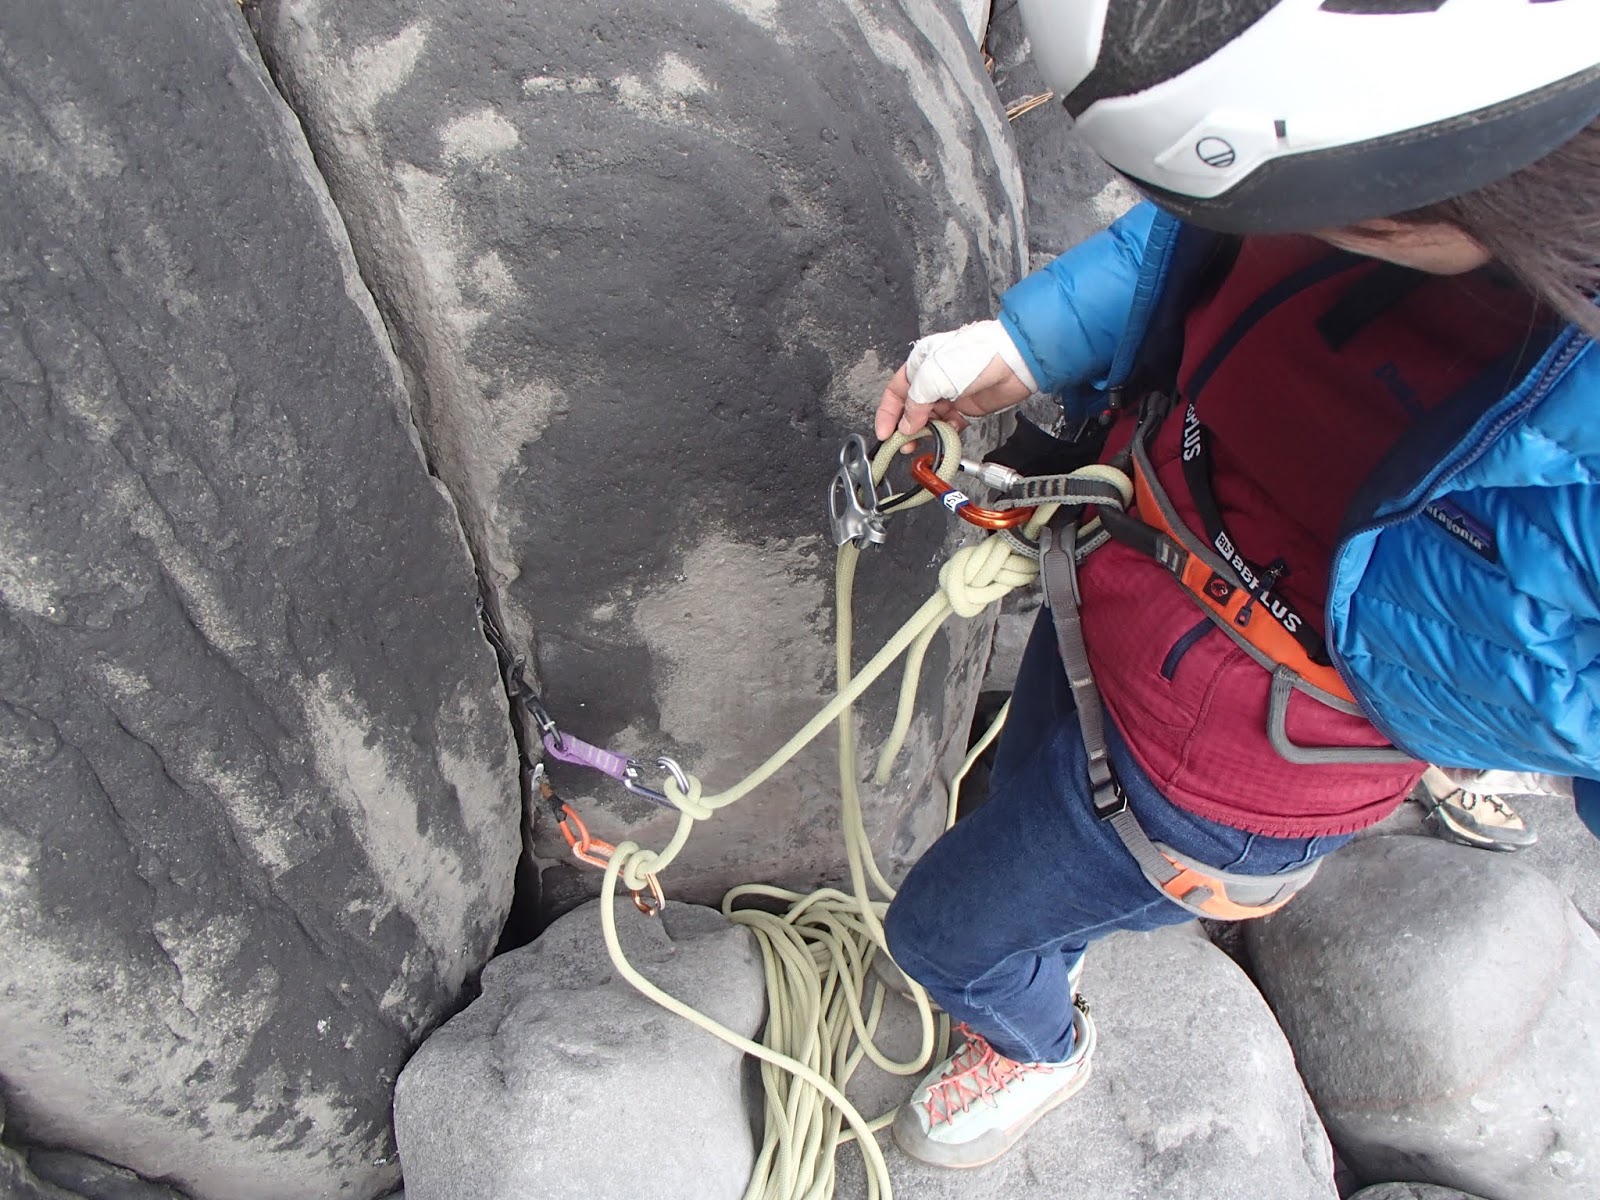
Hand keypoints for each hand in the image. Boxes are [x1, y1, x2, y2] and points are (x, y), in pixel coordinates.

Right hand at [873, 321, 1035, 443]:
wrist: (1013, 362)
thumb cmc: (975, 356)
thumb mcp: (932, 378)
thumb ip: (914, 404)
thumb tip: (906, 425)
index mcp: (919, 364)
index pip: (895, 392)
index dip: (888, 414)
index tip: (885, 434)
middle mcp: (932, 379)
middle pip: (911, 408)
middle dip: (906, 427)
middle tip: (905, 444)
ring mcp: (949, 393)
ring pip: (930, 419)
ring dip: (927, 432)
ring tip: (927, 441)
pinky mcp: (966, 406)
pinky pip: (949, 424)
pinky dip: (946, 432)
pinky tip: (948, 435)